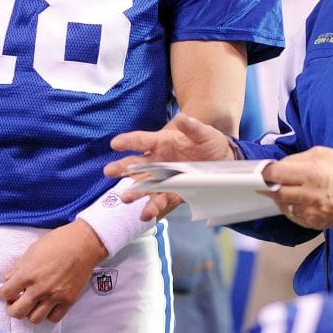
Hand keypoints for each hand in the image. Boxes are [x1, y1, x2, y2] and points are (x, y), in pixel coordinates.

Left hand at [0, 220, 107, 323]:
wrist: (83, 243)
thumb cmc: (57, 242)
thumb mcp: (32, 250)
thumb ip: (18, 267)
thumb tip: (7, 279)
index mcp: (27, 274)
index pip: (5, 293)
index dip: (0, 294)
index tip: (2, 293)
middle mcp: (39, 289)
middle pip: (17, 312)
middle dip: (12, 309)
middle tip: (14, 303)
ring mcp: (54, 296)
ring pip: (34, 319)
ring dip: (30, 313)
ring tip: (32, 304)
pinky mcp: (68, 300)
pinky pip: (54, 318)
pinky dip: (48, 314)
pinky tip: (47, 305)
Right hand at [105, 113, 236, 219]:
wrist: (223, 160)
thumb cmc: (209, 142)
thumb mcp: (204, 132)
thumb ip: (192, 127)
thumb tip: (183, 118)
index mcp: (162, 142)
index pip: (141, 140)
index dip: (128, 141)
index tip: (115, 143)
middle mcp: (159, 161)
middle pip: (136, 165)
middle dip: (122, 168)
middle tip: (109, 171)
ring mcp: (164, 178)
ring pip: (145, 185)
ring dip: (135, 192)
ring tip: (125, 198)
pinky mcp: (174, 193)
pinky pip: (161, 200)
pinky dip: (153, 208)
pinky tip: (146, 214)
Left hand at [262, 147, 332, 229]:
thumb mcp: (319, 153)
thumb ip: (296, 160)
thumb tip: (278, 167)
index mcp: (311, 173)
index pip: (276, 174)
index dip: (266, 173)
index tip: (262, 172)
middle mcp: (310, 194)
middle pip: (277, 193)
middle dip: (269, 187)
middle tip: (266, 184)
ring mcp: (314, 211)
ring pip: (285, 207)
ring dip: (281, 199)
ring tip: (285, 191)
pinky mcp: (317, 223)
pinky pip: (296, 218)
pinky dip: (293, 209)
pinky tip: (298, 202)